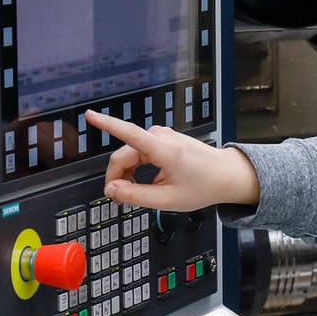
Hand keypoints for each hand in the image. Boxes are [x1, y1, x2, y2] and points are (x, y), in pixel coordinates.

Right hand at [84, 109, 259, 212]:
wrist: (227, 175)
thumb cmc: (204, 186)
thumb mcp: (168, 200)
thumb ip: (136, 196)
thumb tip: (111, 191)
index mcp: (164, 150)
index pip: (128, 133)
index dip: (106, 124)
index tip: (89, 115)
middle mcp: (161, 137)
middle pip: (124, 155)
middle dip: (117, 177)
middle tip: (120, 201)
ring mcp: (163, 136)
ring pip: (131, 155)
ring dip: (128, 174)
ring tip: (134, 195)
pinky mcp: (164, 140)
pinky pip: (140, 153)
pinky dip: (137, 169)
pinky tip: (146, 184)